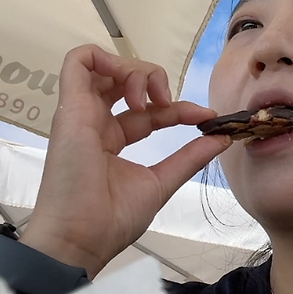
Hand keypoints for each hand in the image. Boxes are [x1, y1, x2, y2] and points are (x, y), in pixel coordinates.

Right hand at [20, 45, 230, 276]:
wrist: (82, 236)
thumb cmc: (113, 218)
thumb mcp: (161, 182)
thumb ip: (189, 158)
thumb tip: (222, 138)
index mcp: (112, 141)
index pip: (149, 112)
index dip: (178, 108)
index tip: (205, 116)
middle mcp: (95, 123)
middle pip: (124, 82)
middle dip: (153, 79)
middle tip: (168, 101)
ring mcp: (81, 113)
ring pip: (104, 66)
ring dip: (134, 70)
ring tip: (149, 97)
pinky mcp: (70, 106)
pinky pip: (77, 60)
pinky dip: (104, 56)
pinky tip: (128, 82)